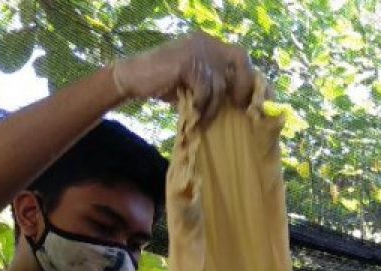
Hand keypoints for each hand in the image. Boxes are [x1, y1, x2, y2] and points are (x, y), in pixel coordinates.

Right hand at [112, 33, 254, 123]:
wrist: (134, 77)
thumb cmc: (165, 83)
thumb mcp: (195, 81)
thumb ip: (214, 83)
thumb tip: (239, 100)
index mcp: (208, 43)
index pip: (238, 55)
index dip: (246, 76)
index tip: (245, 99)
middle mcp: (206, 42)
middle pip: (239, 58)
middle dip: (242, 83)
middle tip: (238, 105)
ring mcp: (197, 50)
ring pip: (219, 84)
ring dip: (213, 106)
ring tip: (203, 118)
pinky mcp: (188, 63)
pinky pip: (204, 91)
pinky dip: (200, 106)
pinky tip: (193, 113)